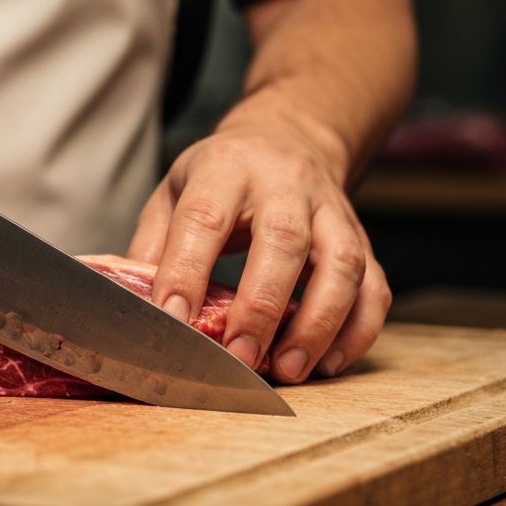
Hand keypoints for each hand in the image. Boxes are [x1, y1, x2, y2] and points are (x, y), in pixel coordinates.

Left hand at [128, 121, 391, 383]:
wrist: (288, 137)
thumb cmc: (221, 176)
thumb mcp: (174, 190)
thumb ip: (152, 244)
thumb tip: (131, 306)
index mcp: (226, 168)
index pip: (204, 219)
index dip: (186, 272)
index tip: (172, 321)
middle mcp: (285, 183)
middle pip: (284, 241)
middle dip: (261, 306)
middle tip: (240, 356)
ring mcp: (331, 210)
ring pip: (341, 264)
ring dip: (318, 323)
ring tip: (288, 368)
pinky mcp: (361, 237)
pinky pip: (374, 286)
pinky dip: (358, 330)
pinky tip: (328, 362)